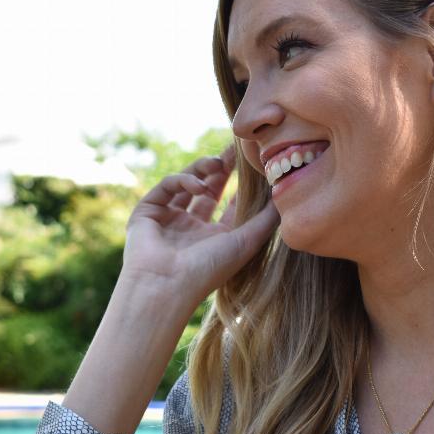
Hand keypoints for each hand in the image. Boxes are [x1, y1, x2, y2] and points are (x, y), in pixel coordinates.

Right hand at [121, 143, 278, 301]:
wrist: (166, 285)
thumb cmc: (208, 269)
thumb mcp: (246, 243)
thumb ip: (266, 220)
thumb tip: (285, 197)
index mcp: (215, 238)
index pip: (231, 204)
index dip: (242, 184)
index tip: (253, 163)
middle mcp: (192, 228)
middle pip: (209, 188)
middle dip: (221, 167)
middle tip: (234, 148)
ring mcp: (169, 219)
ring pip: (187, 182)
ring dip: (203, 169)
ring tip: (218, 163)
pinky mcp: (148, 212)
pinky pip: (168, 186)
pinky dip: (184, 181)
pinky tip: (199, 186)